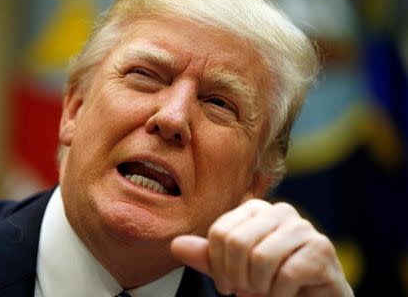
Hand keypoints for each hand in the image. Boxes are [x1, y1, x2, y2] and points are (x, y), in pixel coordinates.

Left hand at [171, 199, 352, 296]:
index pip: (220, 233)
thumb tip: (176, 245)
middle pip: (237, 242)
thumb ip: (208, 257)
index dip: (218, 267)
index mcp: (255, 209)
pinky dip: (280, 295)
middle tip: (247, 291)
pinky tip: (286, 294)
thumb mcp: (233, 270)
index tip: (229, 284)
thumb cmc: (269, 281)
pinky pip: (286, 275)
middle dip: (238, 278)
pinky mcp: (321, 249)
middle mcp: (280, 211)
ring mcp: (303, 227)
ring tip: (266, 291)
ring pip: (261, 258)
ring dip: (260, 288)